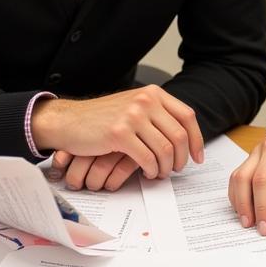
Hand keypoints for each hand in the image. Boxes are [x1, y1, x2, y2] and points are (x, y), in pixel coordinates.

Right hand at [32, 85, 203, 183]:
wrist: (68, 120)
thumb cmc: (101, 118)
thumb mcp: (134, 106)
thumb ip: (157, 114)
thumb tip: (184, 135)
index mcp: (153, 93)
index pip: (187, 116)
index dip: (196, 139)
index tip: (197, 157)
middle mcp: (146, 101)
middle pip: (179, 135)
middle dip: (181, 158)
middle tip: (176, 169)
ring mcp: (133, 116)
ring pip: (165, 149)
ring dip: (166, 167)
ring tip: (160, 173)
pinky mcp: (120, 133)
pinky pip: (147, 158)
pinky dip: (152, 170)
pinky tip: (148, 173)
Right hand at [228, 104, 265, 235]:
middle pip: (261, 181)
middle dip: (262, 209)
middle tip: (265, 230)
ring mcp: (257, 150)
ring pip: (243, 178)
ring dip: (244, 203)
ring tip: (249, 223)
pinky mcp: (249, 156)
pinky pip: (236, 176)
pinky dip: (236, 195)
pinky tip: (242, 210)